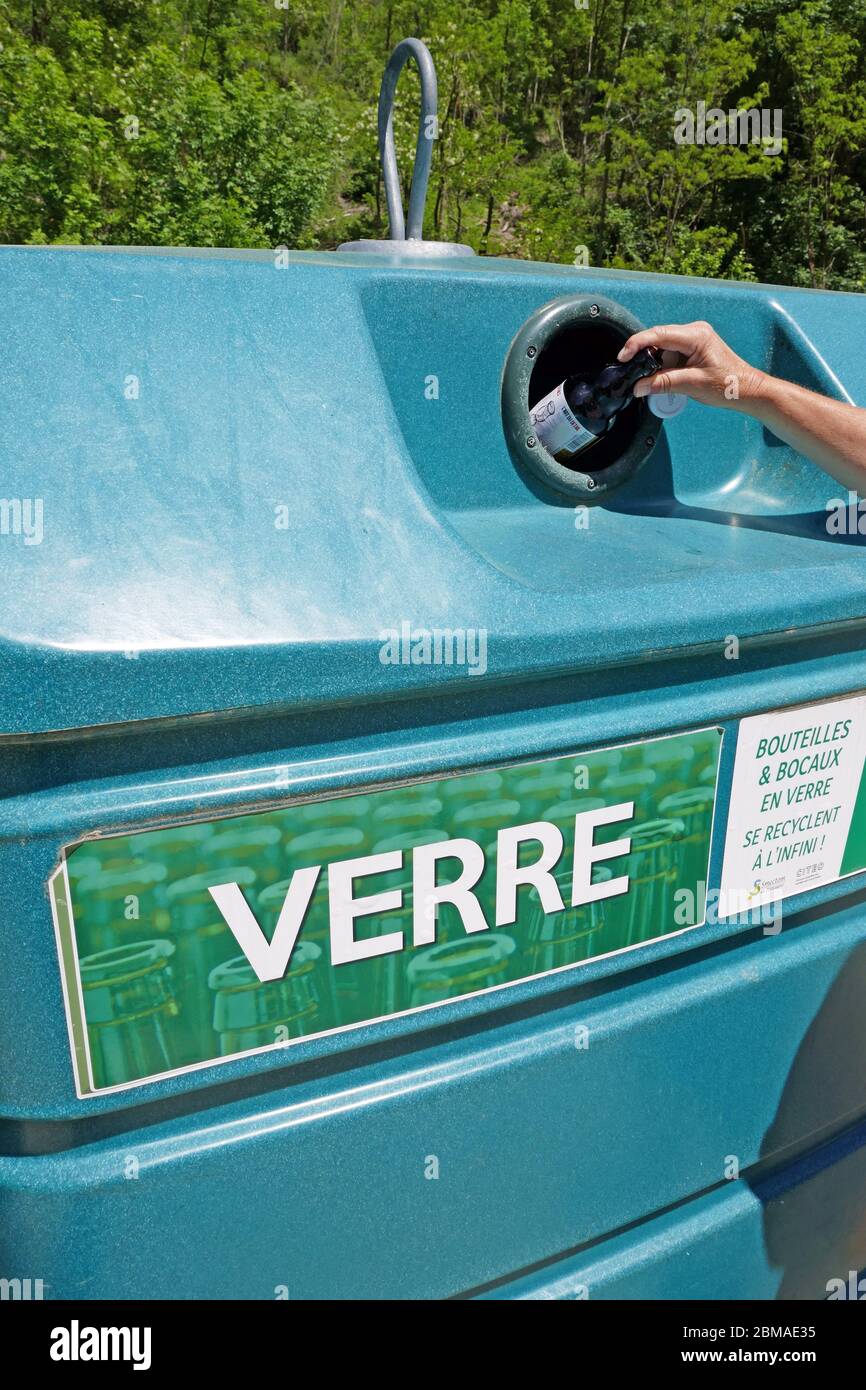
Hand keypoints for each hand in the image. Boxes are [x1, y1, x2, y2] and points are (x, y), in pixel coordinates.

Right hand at [617, 321, 765, 410]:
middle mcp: (694, 331)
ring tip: (648, 380)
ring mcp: (694, 338)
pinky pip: (670, 353)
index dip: (637, 344)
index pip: (658, 334)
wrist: (747, 389)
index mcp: (696, 335)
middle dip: (643, 355)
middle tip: (630, 372)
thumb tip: (638, 387)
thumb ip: (662, 384)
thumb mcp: (691, 385)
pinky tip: (660, 377)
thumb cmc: (727, 385)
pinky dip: (662, 365)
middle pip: (658, 339)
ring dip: (654, 363)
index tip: (623, 357)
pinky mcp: (693, 348)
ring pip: (662, 347)